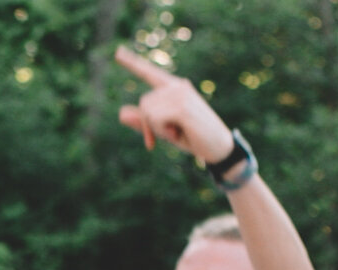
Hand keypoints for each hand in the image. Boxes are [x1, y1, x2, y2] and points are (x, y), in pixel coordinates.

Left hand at [114, 46, 234, 166]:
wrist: (219, 148)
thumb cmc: (192, 137)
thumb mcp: (164, 129)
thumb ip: (144, 121)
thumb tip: (120, 113)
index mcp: (173, 87)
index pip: (150, 73)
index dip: (132, 63)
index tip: (117, 53)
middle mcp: (177, 85)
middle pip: (144, 102)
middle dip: (149, 124)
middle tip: (170, 134)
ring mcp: (180, 94)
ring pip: (148, 112)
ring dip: (158, 129)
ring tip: (179, 131)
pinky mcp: (182, 106)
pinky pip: (155, 119)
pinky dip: (162, 131)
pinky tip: (179, 133)